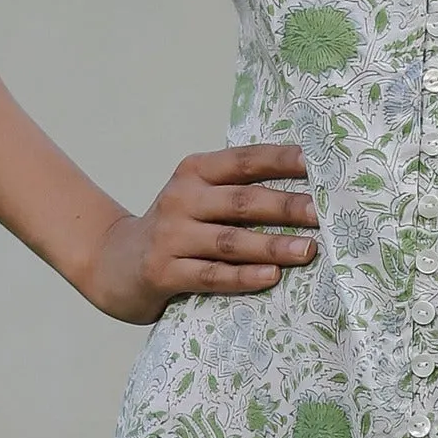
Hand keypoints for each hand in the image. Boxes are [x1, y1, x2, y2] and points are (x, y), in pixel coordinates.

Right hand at [75, 146, 317, 322]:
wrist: (113, 262)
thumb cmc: (175, 229)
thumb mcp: (198, 197)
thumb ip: (239, 190)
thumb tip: (309, 189)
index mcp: (195, 172)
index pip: (244, 160)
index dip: (282, 160)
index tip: (320, 162)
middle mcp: (181, 199)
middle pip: (242, 201)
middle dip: (287, 206)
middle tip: (325, 212)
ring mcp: (171, 236)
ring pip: (230, 241)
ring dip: (272, 245)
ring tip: (309, 249)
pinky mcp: (163, 272)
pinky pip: (211, 275)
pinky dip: (243, 276)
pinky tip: (271, 276)